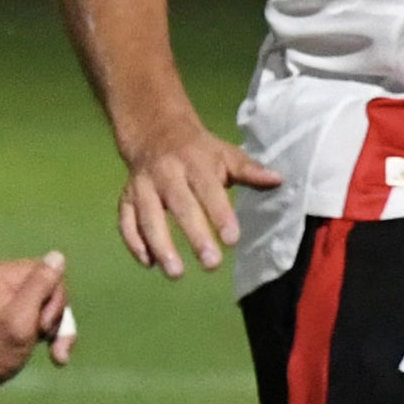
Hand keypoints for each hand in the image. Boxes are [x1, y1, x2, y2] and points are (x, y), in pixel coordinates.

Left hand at [0, 251, 77, 388]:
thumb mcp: (21, 317)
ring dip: (56, 330)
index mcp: (3, 273)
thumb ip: (40, 285)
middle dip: (55, 318)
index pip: (49, 273)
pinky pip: (38, 314)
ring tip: (56, 354)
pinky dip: (47, 333)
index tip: (42, 325)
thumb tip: (57, 255)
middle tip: (45, 339)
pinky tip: (54, 355)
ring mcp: (5, 296)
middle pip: (51, 289)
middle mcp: (3, 278)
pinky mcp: (8, 312)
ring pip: (48, 305)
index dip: (55, 300)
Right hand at [119, 121, 280, 277]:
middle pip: (180, 206)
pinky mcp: (126, 197)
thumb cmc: (198, 150)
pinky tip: (149, 263)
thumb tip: (278, 180)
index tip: (232, 239)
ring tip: (176, 274)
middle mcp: (166, 174)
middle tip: (212, 264)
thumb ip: (249, 170)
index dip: (220, 214)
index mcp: (194, 162)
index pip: (208, 190)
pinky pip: (125, 221)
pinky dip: (134, 242)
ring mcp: (142, 186)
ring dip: (160, 245)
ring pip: (147, 216)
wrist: (154, 130)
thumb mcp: (224, 154)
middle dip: (195, 235)